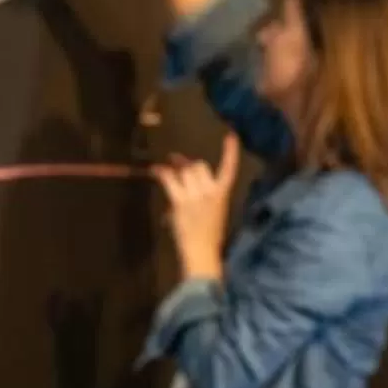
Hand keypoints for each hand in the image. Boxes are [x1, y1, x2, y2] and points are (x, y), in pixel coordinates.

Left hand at [156, 133, 239, 281]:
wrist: (202, 252)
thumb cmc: (209, 235)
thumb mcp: (215, 211)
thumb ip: (206, 193)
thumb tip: (185, 174)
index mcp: (223, 194)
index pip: (229, 168)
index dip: (230, 152)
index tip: (231, 136)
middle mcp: (210, 191)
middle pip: (198, 166)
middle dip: (189, 167)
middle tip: (180, 167)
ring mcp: (195, 195)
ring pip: (184, 171)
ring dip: (176, 171)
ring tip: (170, 171)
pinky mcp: (180, 201)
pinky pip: (170, 179)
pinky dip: (162, 172)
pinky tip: (156, 170)